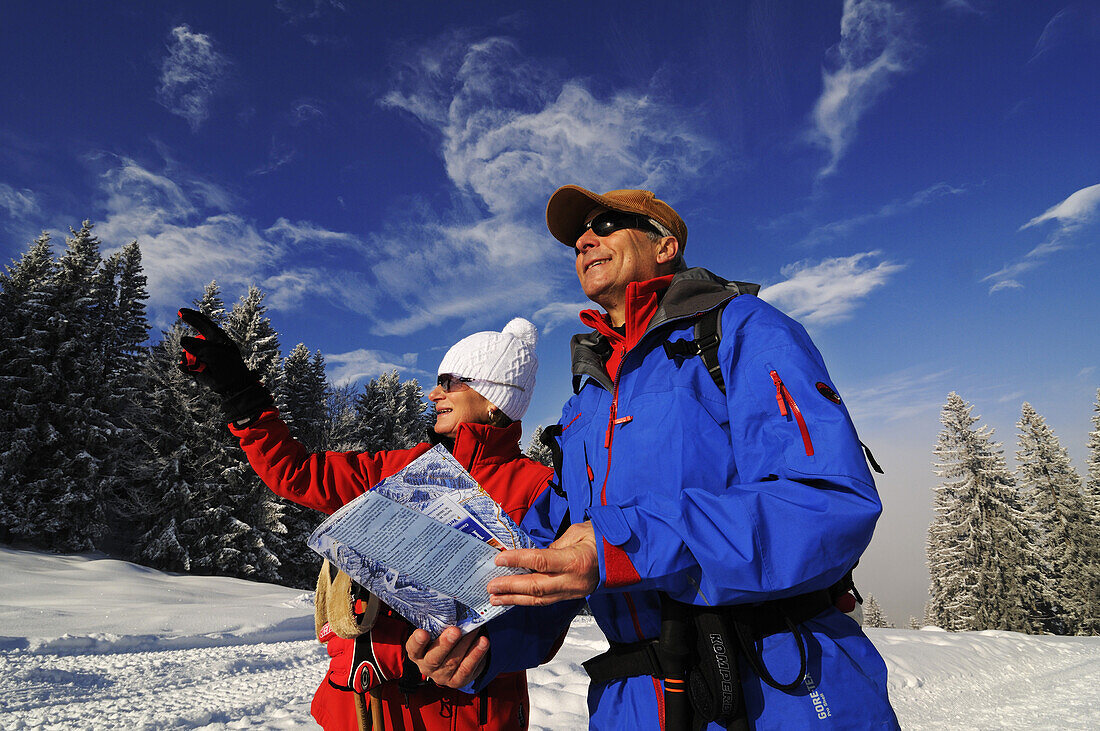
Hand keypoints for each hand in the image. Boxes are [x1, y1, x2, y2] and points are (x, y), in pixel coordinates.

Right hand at [177, 307, 272, 422]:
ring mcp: (202, 356)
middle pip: (193, 338)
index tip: (180, 312)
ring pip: (187, 353)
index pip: (203, 323)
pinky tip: (188, 370)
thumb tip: (182, 340)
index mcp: (217, 338)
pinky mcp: (198, 368)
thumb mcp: (214, 354)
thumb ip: (198, 347)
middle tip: (176, 345)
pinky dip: (186, 368)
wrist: (233, 387)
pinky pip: (186, 366)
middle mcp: (208, 345)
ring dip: (188, 358)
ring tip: (199, 365)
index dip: (192, 317)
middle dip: (186, 342)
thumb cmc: (228, 367)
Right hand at [405, 627, 488, 688]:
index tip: (422, 632)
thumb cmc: (443, 641)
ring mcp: (442, 676)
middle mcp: (427, 667)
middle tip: (455, 630)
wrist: (455, 662)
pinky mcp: (457, 681)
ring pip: (453, 662)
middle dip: (445, 644)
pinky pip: (467, 668)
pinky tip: (483, 642)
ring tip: (474, 631)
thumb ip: (439, 626)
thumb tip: (452, 607)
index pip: (413, 649)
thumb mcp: (437, 634)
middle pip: (434, 658)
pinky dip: (476, 654)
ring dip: (465, 645)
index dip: (417, 642)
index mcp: (418, 653)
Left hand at [487, 521, 598, 605]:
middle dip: (510, 588)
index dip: (518, 560)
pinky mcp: (573, 596)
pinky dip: (528, 600)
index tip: (499, 559)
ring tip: (496, 599)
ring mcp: (574, 592)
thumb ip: (555, 545)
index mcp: (576, 560)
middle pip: (536, 587)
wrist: (625, 555)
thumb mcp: (578, 532)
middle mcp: (574, 580)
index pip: (541, 562)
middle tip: (491, 586)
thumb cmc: (602, 537)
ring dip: (515, 600)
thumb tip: (535, 557)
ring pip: (540, 600)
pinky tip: (514, 599)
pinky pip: (547, 601)